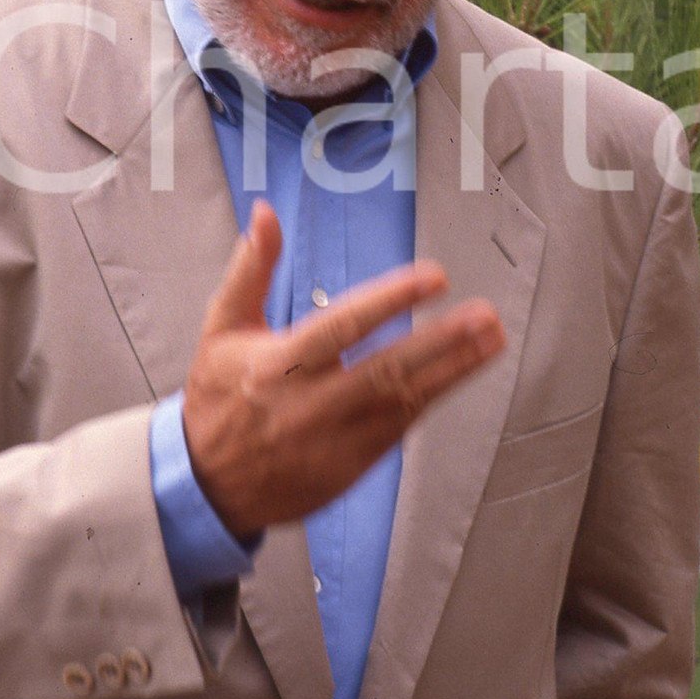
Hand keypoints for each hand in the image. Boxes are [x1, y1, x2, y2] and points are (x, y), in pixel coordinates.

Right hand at [182, 199, 505, 538]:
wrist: (208, 486)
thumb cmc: (218, 397)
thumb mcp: (222, 328)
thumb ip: (251, 269)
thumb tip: (264, 212)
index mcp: (277, 365)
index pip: (344, 326)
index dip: (392, 301)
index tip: (434, 277)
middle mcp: (310, 404)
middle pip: (387, 370)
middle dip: (442, 342)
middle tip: (483, 316)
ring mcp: (334, 441)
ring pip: (404, 401)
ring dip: (453, 370)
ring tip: (491, 339)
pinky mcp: (351, 467)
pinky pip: (400, 429)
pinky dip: (431, 398)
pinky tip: (460, 372)